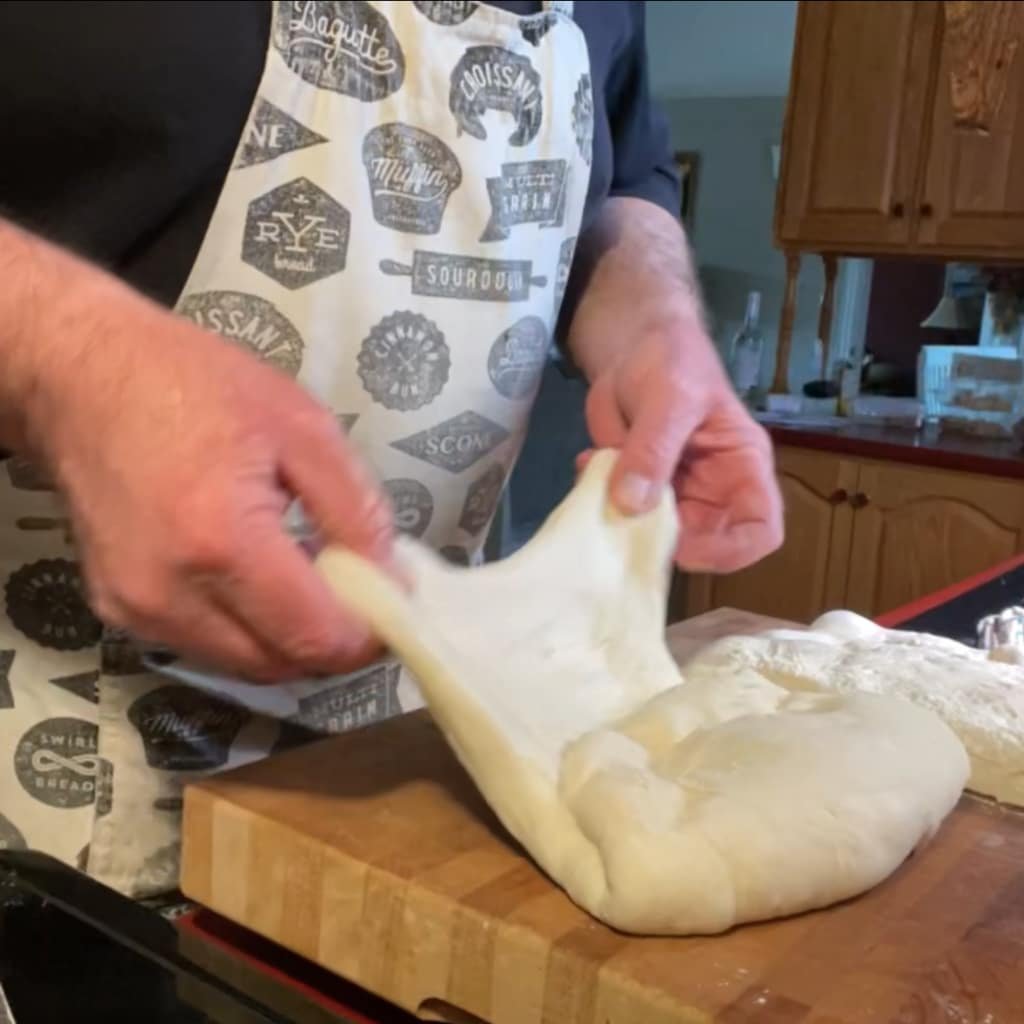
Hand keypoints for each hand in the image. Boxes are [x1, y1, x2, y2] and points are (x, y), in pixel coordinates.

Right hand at [31, 291, 393, 682]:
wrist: (81, 378)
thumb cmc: (198, 386)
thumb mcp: (303, 427)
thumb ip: (357, 511)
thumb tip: (392, 580)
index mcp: (222, 542)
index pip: (315, 637)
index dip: (368, 636)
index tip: (395, 603)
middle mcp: (171, 595)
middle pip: (282, 666)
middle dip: (334, 642)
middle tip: (361, 593)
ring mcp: (136, 610)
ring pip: (246, 666)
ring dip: (291, 640)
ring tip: (313, 581)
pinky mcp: (117, 611)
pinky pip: (206, 647)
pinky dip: (248, 630)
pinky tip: (261, 579)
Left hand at [580, 311, 782, 573]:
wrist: (633, 347)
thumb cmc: (674, 362)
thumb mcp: (671, 397)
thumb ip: (653, 449)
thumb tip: (632, 504)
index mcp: (742, 469)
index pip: (761, 530)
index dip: (731, 551)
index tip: (685, 548)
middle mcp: (713, 491)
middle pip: (702, 545)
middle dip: (662, 543)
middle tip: (625, 522)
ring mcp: (673, 494)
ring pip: (654, 537)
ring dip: (622, 523)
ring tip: (600, 483)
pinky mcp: (635, 489)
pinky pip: (619, 514)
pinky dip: (598, 499)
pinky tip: (588, 462)